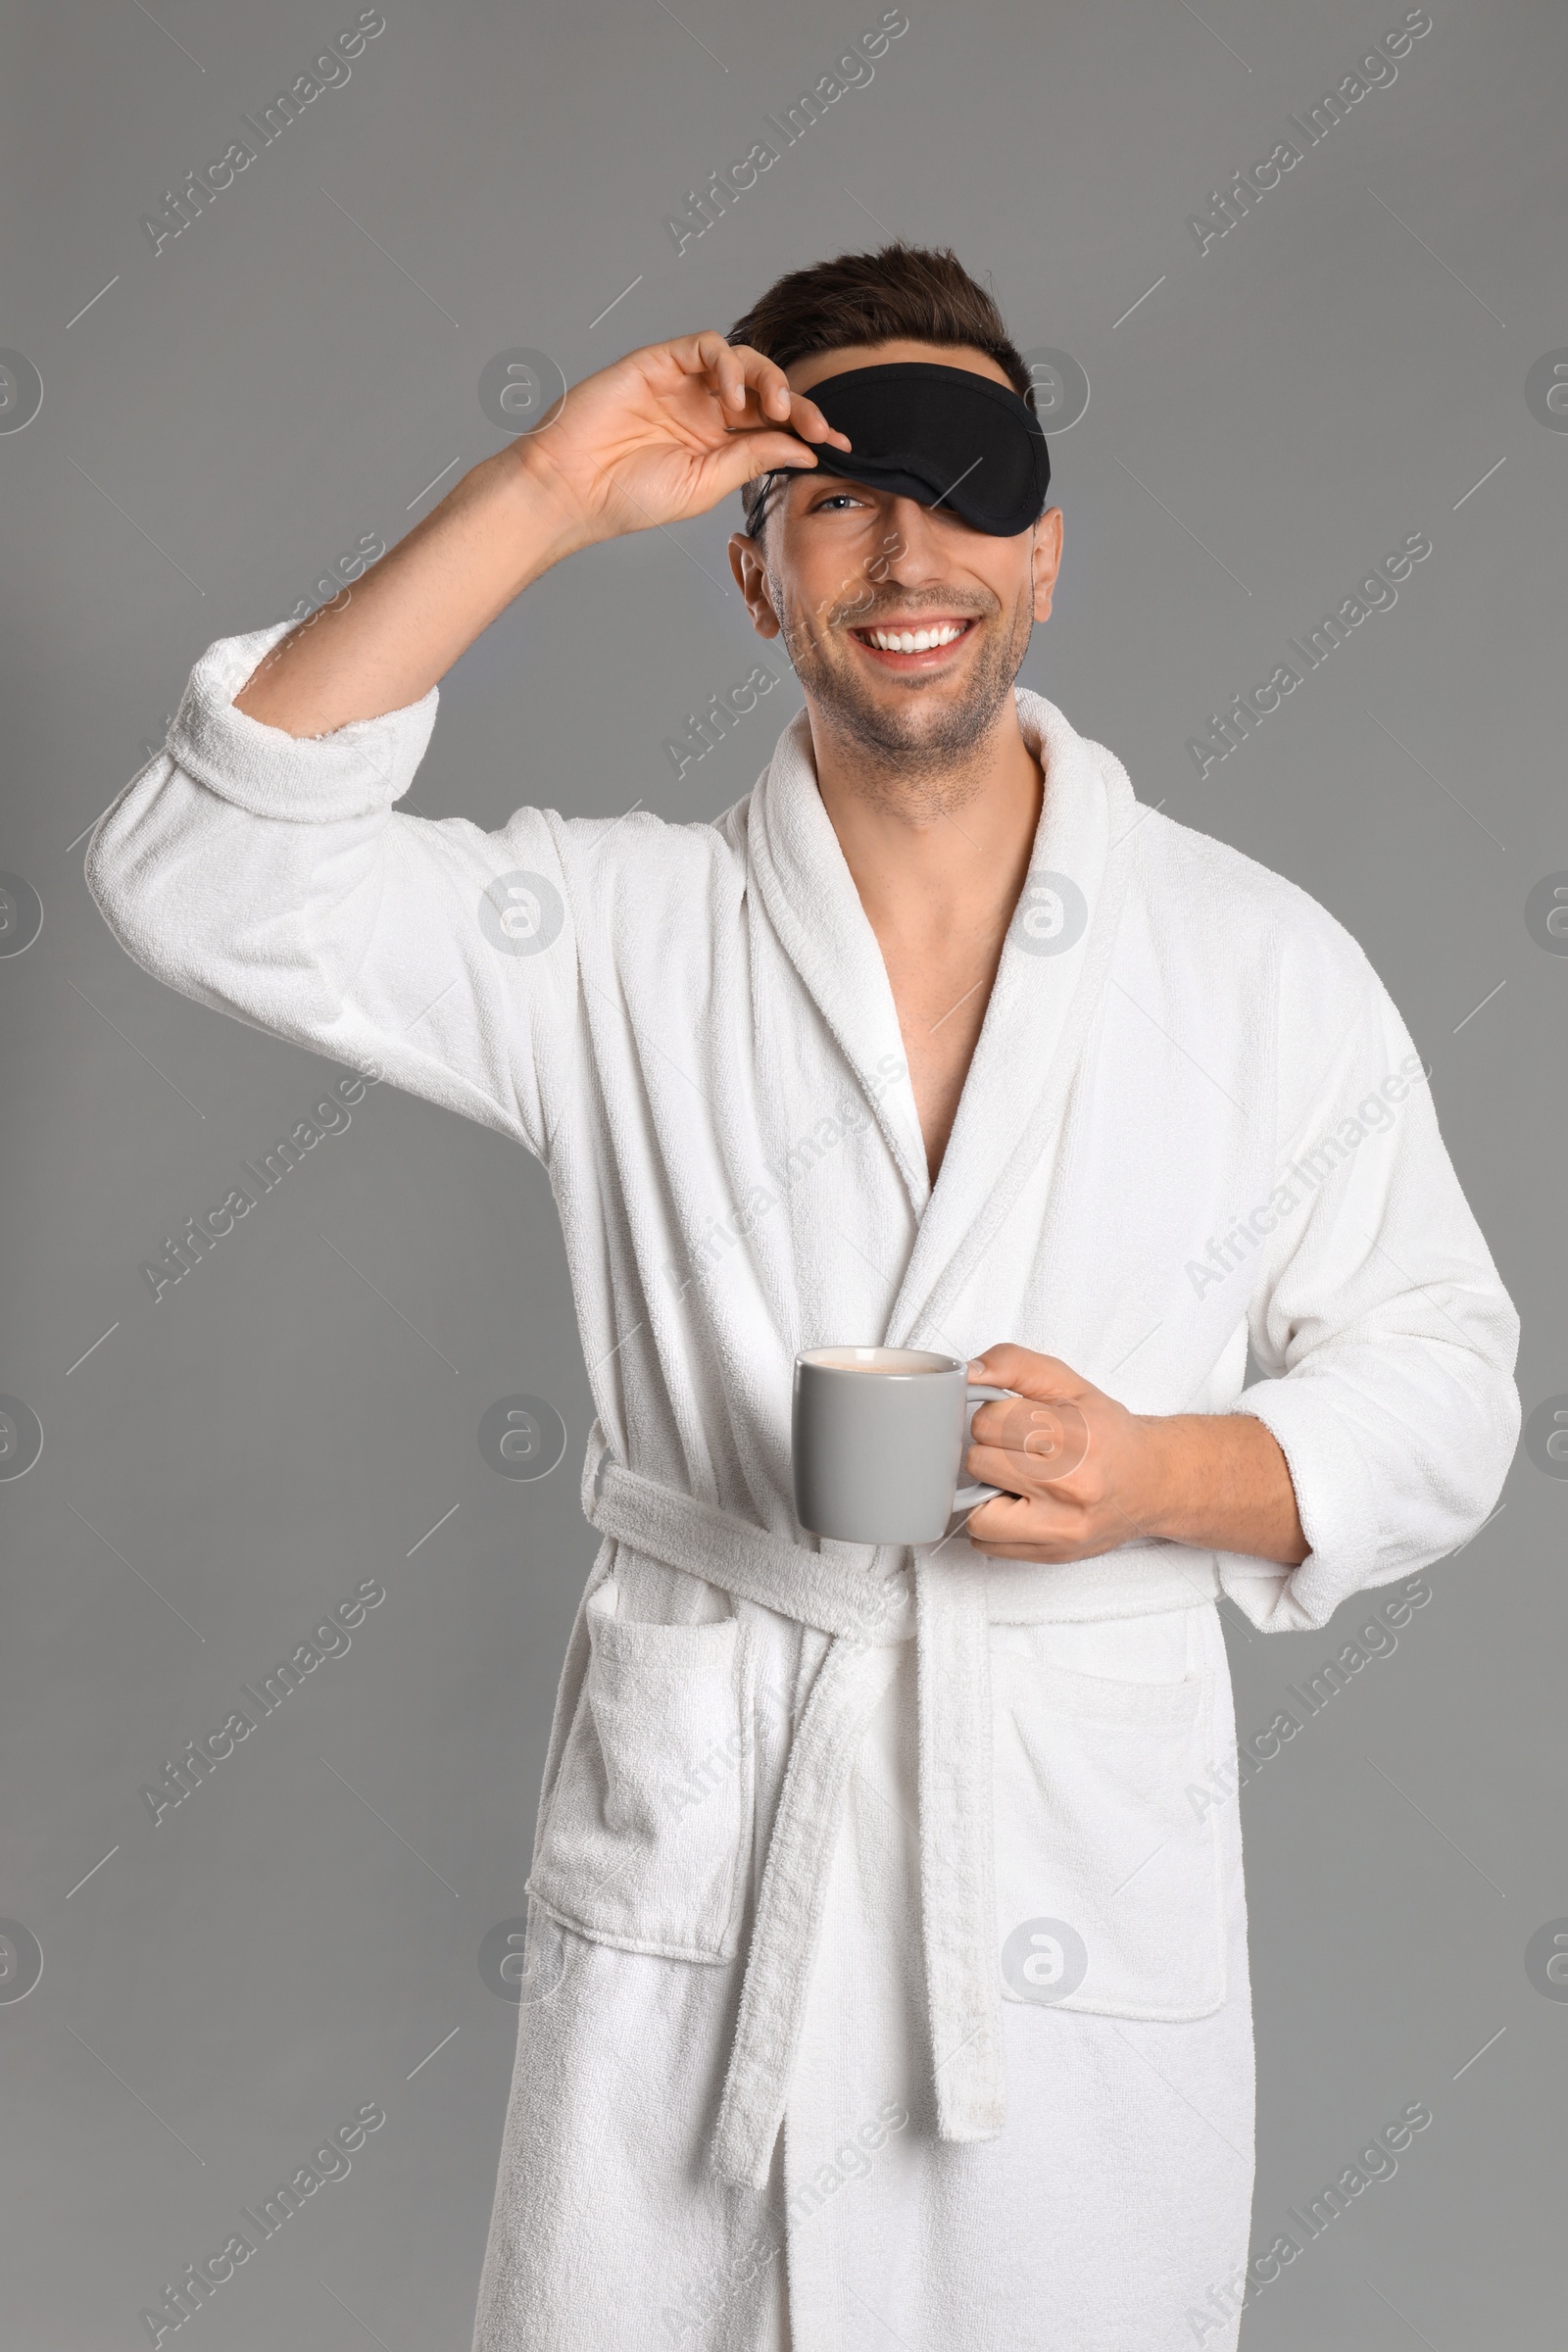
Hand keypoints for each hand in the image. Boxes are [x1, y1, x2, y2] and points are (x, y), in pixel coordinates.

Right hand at [517, 332, 850, 546]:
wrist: (572, 488)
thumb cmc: (629, 496)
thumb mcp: (706, 484)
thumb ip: (752, 459)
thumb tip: (805, 449)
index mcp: (717, 443)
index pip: (775, 427)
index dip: (810, 430)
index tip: (843, 446)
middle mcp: (704, 409)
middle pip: (767, 390)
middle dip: (800, 404)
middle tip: (819, 426)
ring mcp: (682, 383)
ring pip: (744, 361)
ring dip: (770, 380)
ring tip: (773, 408)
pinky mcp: (659, 361)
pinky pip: (706, 346)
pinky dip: (729, 363)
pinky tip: (735, 395)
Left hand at [961, 1344, 1154, 1562]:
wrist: (1152, 1481)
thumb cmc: (1107, 1433)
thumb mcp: (1067, 1383)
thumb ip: (1015, 1364)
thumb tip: (969, 1372)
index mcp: (1072, 1434)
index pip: (988, 1422)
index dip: (993, 1417)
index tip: (1013, 1422)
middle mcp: (1069, 1484)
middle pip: (979, 1463)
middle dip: (991, 1452)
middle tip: (1019, 1451)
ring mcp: (1061, 1526)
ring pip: (976, 1512)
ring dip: (987, 1494)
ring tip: (1015, 1483)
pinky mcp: (1053, 1554)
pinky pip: (988, 1545)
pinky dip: (994, 1526)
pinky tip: (1020, 1508)